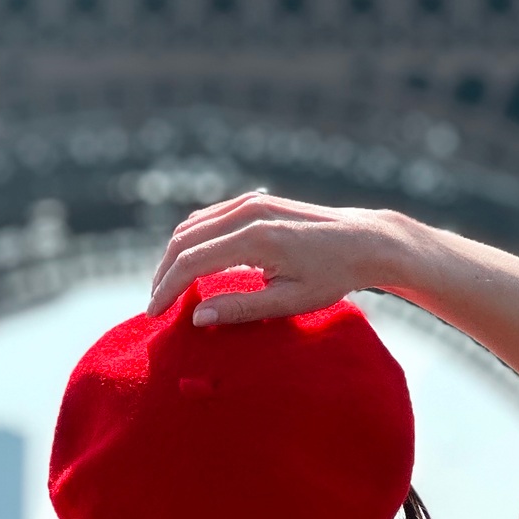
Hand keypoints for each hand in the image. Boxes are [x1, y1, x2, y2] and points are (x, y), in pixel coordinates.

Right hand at [145, 192, 400, 325]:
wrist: (364, 240)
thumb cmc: (332, 275)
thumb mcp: (290, 300)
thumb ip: (241, 308)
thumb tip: (197, 317)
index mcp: (255, 239)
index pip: (192, 262)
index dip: (167, 289)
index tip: (154, 314)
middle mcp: (248, 212)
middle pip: (184, 240)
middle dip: (163, 273)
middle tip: (156, 305)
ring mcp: (250, 202)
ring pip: (192, 226)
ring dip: (174, 256)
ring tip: (168, 288)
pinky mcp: (255, 200)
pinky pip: (208, 218)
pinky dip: (191, 240)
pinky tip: (190, 264)